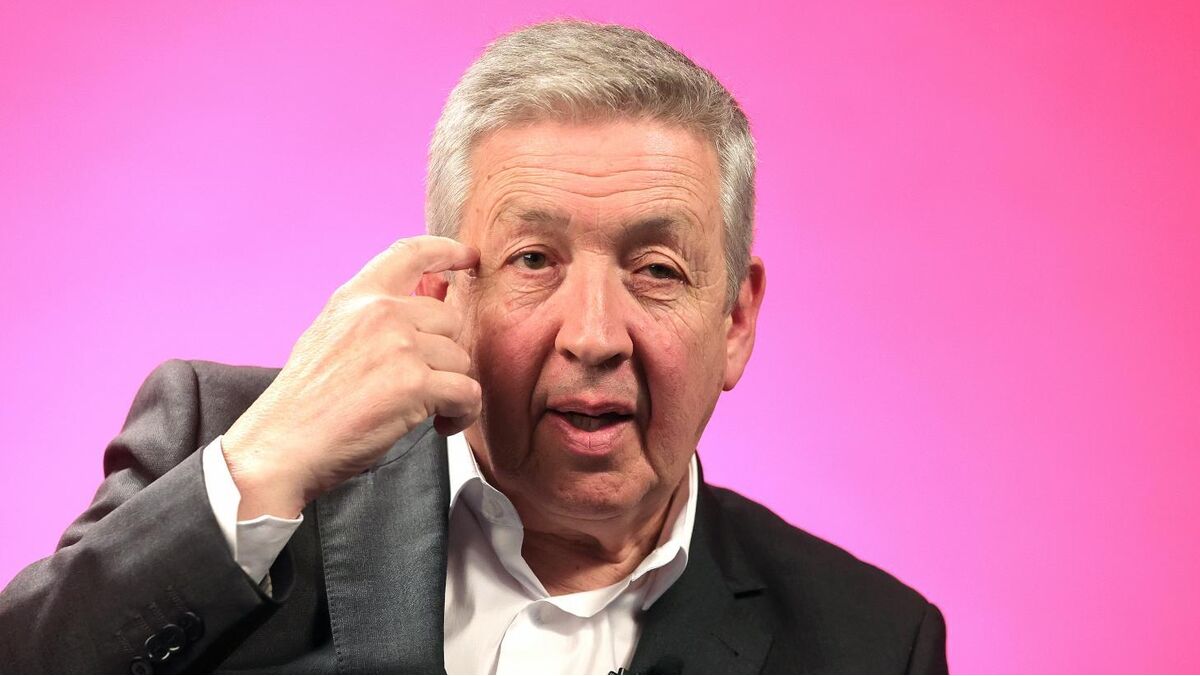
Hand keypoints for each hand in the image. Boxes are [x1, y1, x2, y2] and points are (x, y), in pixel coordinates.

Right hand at [221, 236, 480, 518]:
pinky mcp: (415, 383)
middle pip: (450, 319)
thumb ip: (372, 319)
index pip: (410, 253)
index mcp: (357, 297)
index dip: (446, 250)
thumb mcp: (330, 337)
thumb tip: (423, 310)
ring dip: (453, 390)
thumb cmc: (304, 404)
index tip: (468, 257)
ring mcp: (399, 345)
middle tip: (426, 386)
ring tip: (429, 412)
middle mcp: (380, 312)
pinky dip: (463, 414)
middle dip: (445, 356)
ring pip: (461, 359)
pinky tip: (442, 425)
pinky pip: (467, 392)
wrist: (282, 445)